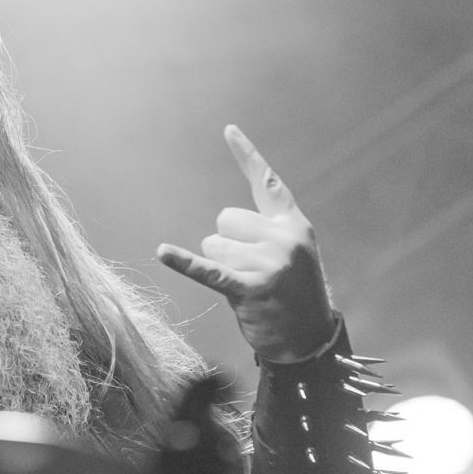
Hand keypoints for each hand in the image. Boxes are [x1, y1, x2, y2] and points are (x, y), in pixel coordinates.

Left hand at [158, 126, 337, 362]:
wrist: (310, 343)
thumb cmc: (294, 298)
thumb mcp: (290, 256)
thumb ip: (265, 234)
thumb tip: (219, 231)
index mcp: (294, 225)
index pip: (266, 183)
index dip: (247, 156)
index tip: (228, 130)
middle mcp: (284, 238)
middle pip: (225, 220)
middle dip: (227, 245)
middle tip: (251, 273)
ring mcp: (270, 263)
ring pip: (214, 246)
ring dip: (222, 268)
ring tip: (247, 288)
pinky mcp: (251, 289)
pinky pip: (209, 270)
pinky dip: (184, 263)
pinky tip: (163, 252)